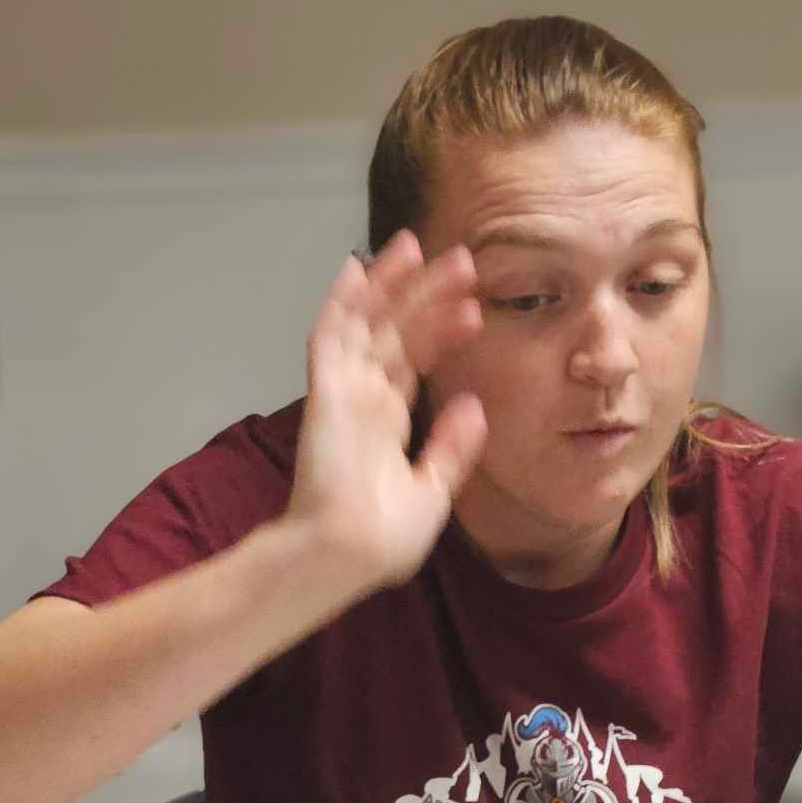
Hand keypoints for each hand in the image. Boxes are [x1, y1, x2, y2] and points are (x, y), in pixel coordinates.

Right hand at [286, 231, 486, 590]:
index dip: (441, 329)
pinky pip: (330, 336)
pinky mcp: (326, 392)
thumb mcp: (434, 491)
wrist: (347, 556)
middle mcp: (364, 399)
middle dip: (425, 293)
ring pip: (366, 322)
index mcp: (387, 422)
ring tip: (417, 246)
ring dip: (389, 284)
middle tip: (463, 260)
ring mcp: (343, 392)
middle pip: (395, 331)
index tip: (475, 306)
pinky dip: (341, 302)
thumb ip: (452, 447)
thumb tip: (475, 404)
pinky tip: (357, 268)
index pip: (415, 360)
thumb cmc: (381, 540)